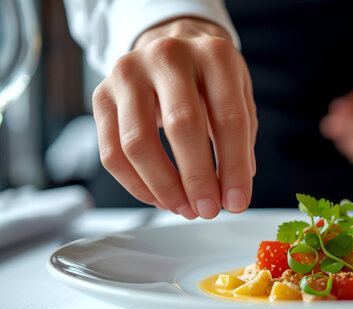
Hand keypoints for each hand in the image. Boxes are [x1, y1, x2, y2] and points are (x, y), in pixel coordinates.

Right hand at [92, 18, 256, 218]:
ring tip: (185, 209)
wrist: (170, 44)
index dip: (233, 167)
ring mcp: (129, 72)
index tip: (237, 202)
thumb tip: (233, 190)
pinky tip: (159, 199)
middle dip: (197, 180)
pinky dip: (136, 185)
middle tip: (209, 211)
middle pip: (182, 126)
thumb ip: (241, 137)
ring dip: (164, 187)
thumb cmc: (208, 78)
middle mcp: (168, 56)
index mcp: (214, 54)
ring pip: (138, 143)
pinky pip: (112, 152)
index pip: (228, 118)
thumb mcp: (237, 93)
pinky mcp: (101, 95)